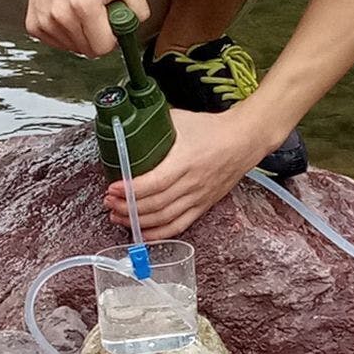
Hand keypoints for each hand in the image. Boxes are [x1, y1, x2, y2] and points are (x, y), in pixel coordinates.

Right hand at [23, 0, 149, 56]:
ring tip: (81, 12)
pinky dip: (66, 35)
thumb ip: (138, 6)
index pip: (103, 47)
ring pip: (74, 49)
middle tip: (98, 16)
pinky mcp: (34, 25)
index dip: (112, 40)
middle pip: (89, 51)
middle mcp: (62, 16)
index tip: (111, 27)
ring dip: (82, 36)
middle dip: (98, 37)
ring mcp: (46, 22)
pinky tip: (68, 15)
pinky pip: (57, 44)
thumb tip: (136, 26)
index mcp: (85, 6)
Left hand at [103, 108, 267, 239]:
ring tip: (118, 216)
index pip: (154, 182)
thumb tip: (129, 126)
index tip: (113, 188)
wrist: (244, 140)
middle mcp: (192, 183)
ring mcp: (198, 197)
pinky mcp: (203, 205)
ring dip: (137, 222)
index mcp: (186, 161)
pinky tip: (142, 232)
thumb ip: (155, 125)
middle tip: (109, 202)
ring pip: (164, 219)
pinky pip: (179, 226)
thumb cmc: (214, 129)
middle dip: (127, 207)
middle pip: (155, 205)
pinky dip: (158, 233)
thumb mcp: (181, 120)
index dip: (131, 190)